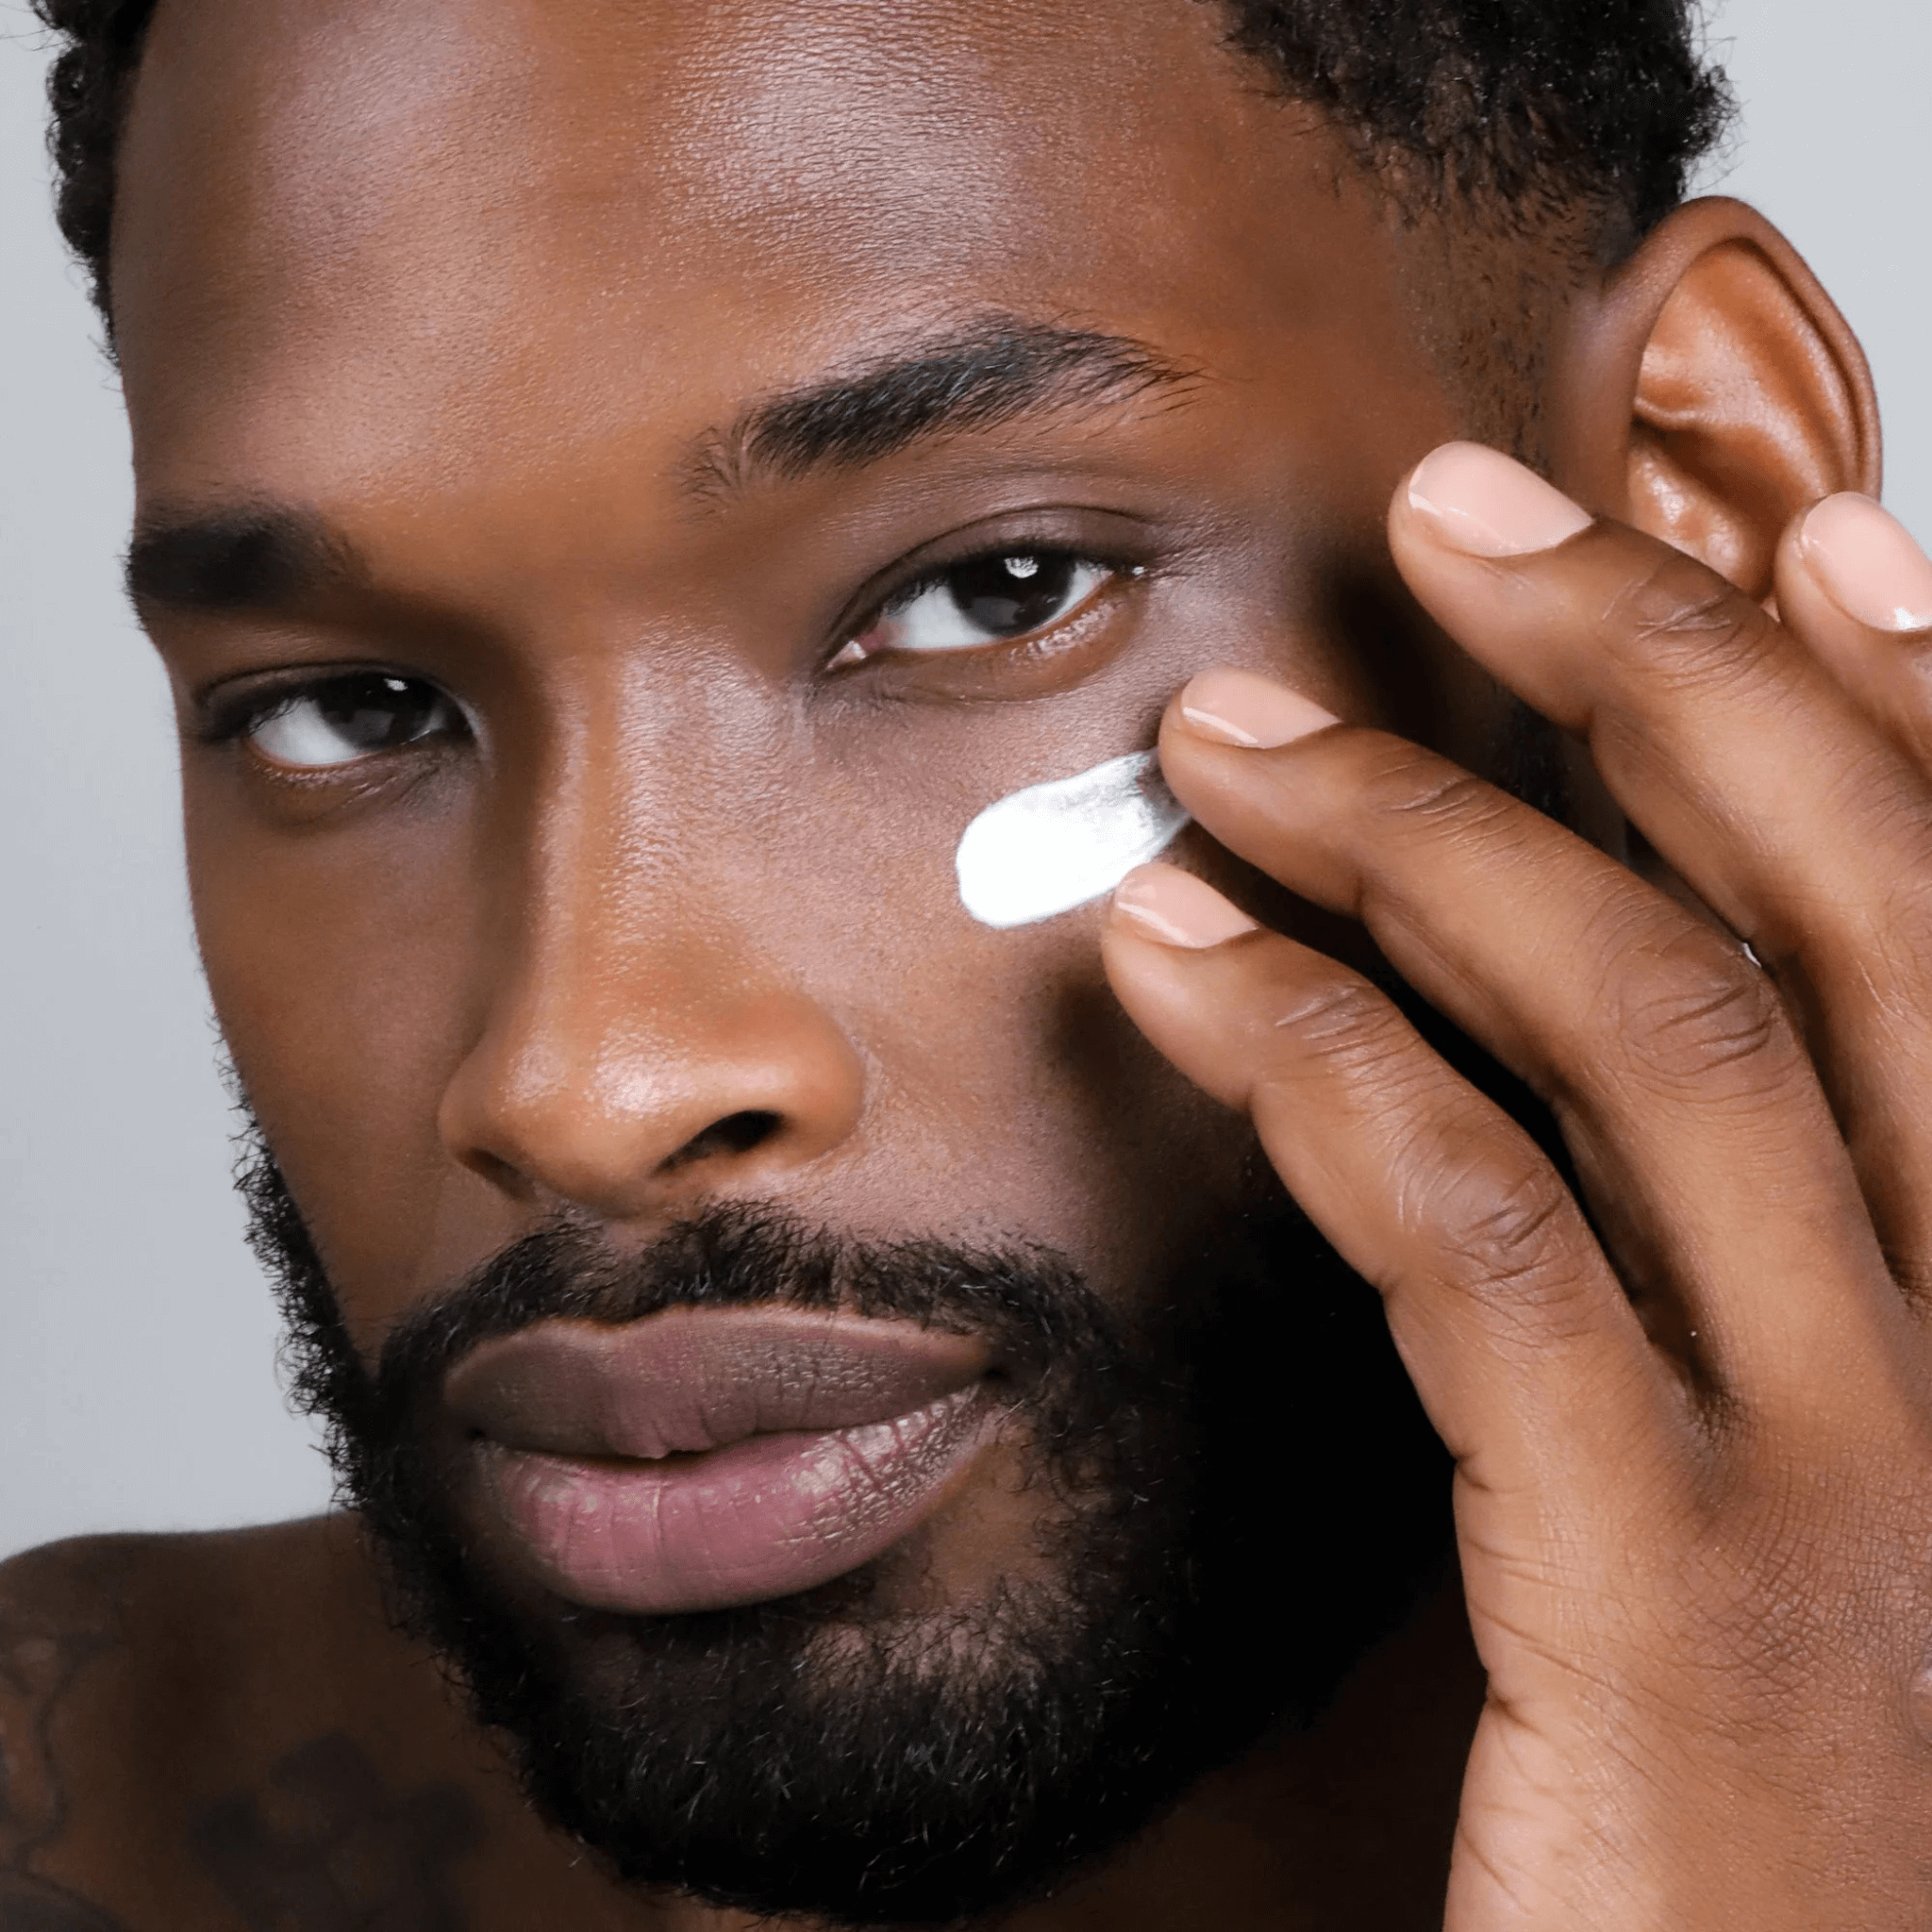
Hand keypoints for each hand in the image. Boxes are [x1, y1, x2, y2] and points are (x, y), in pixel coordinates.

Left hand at [1102, 441, 1931, 1928]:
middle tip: (1459, 511)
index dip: (1913, 695)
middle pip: (1850, 905)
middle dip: (1660, 665)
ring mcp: (1874, 1483)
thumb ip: (1740, 1260)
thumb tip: (1592, 1049)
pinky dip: (1319, 1057)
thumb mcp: (1805, 1493)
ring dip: (1427, 833)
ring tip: (1230, 738)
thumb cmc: (1766, 1815)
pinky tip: (1175, 959)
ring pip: (1658, 1028)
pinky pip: (1485, 1238)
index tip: (1779, 527)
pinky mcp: (1683, 1608)